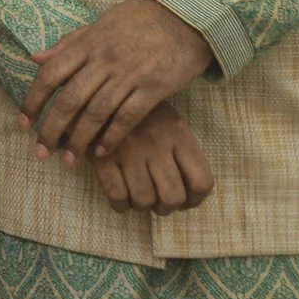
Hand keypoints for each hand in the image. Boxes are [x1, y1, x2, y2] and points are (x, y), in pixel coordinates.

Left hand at [23, 0, 215, 161]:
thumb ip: (68, 43)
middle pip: (70, 99)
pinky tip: (101, 152)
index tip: (23, 122)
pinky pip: (127, 117)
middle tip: (41, 151)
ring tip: (69, 159)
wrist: (185, 17)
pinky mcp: (154, 88)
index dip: (33, 100)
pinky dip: (112, 137)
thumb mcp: (99, 24)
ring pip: (96, 113)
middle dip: (52, 128)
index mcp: (87, 44)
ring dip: (79, 139)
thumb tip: (36, 58)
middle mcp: (104, 60)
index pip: (50, 74)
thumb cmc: (138, 20)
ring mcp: (129, 74)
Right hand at [89, 102, 214, 214]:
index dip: (195, 200)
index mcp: (179, 133)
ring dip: (144, 207)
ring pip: (145, 199)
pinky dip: (121, 205)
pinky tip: (121, 201)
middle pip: (173, 196)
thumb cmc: (139, 110)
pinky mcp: (103, 157)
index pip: (201, 181)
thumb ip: (182, 150)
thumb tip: (192, 191)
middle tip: (159, 204)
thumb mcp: (169, 119)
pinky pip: (117, 195)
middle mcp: (157, 144)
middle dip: (167, 208)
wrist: (97, 91)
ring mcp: (129, 152)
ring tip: (140, 200)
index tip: (186, 201)